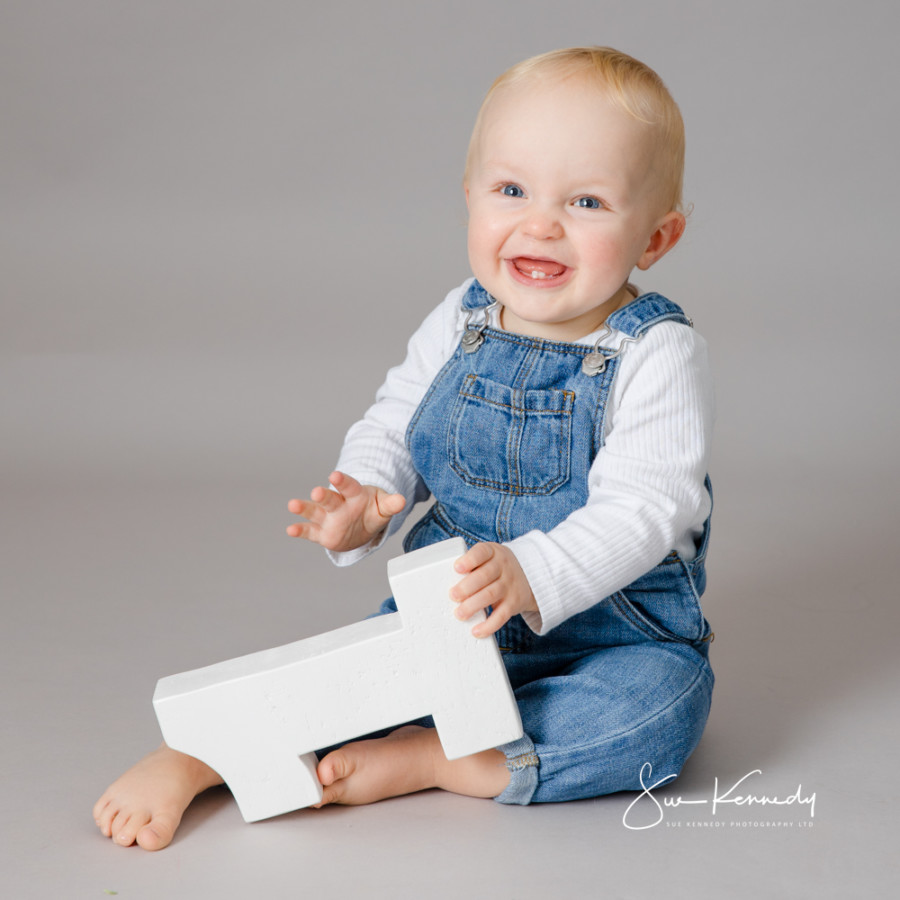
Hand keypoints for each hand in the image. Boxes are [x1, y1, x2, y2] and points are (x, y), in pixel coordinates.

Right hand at [286, 471, 404, 552]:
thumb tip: (402, 500)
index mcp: (354, 494)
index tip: (335, 476)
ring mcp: (328, 517)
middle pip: (330, 498)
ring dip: (304, 508)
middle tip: (317, 492)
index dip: (342, 481)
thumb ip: (391, 504)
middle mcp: (338, 504)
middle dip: (323, 495)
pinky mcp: (321, 533)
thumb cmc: (371, 510)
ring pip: (315, 511)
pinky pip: (310, 531)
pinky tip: (290, 529)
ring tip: (293, 505)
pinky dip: (300, 530)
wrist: (362, 527)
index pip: (348, 486)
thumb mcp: (383, 507)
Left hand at [450, 542, 537, 637]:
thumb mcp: (489, 557)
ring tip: (459, 614)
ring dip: (473, 605)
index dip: (469, 560)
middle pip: (484, 576)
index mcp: (493, 552)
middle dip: (467, 587)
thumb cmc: (497, 567)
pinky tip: (477, 631)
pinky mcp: (514, 603)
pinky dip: (489, 625)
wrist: (530, 576)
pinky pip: (501, 615)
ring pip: (490, 595)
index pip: (481, 552)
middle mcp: (503, 567)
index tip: (457, 568)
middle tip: (453, 595)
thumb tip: (446, 582)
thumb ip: (472, 565)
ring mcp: (509, 585)